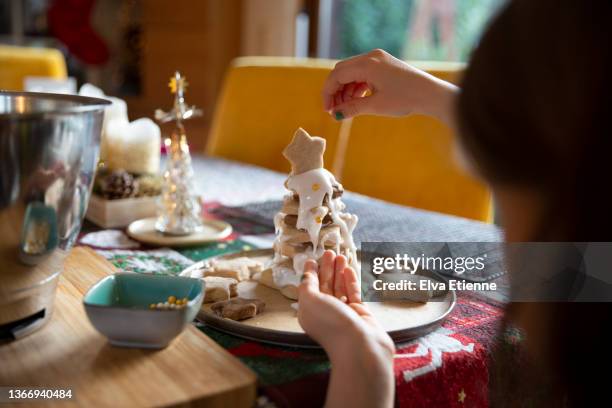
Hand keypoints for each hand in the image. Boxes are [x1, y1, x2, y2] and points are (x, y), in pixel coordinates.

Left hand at [298, 250, 394, 407]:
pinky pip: (354, 294)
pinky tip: (349, 269)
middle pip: (325, 286)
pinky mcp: (360, 314)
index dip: (310, 273)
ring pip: (340, 288)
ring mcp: (344, 314)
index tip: (312, 259)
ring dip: (339, 271)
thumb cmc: (331, 325)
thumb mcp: (310, 302)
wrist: (360, 346)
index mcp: (309, 312)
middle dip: (327, 269)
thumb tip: (307, 275)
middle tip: (329, 252)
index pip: (309, 289)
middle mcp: (325, 313)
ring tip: (340, 255)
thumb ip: (307, 286)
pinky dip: (351, 281)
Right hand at [322, 49, 457, 124]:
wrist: (431, 94)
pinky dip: (356, 86)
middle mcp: (371, 57)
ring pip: (351, 72)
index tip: (327, 110)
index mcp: (367, 64)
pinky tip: (357, 100)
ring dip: (345, 90)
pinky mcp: (384, 65)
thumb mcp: (376, 106)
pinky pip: (362, 73)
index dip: (328, 92)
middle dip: (335, 90)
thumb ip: (353, 108)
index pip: (337, 75)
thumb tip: (335, 115)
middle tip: (334, 110)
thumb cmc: (406, 99)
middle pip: (342, 71)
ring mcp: (378, 59)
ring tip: (346, 108)